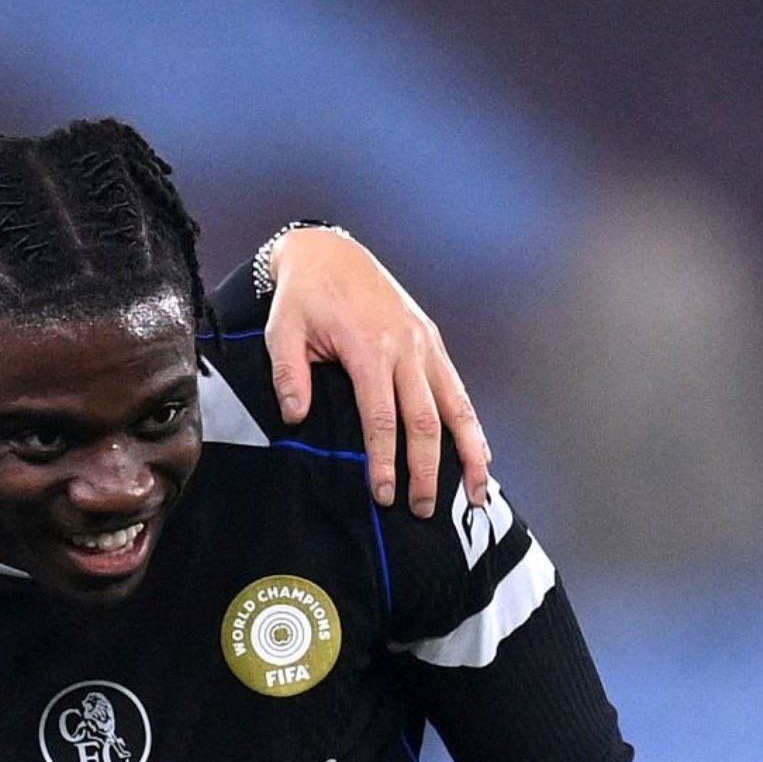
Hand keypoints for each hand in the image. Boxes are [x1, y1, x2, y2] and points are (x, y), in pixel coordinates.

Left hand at [263, 227, 490, 516]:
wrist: (331, 252)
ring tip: (474, 492)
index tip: (384, 494)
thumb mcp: (282, 329)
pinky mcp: (433, 341)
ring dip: (468, 452)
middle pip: (425, 420)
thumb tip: (295, 417)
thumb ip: (288, 373)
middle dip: (427, 469)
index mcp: (370, 349)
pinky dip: (471, 425)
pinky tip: (479, 454)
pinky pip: (458, 389)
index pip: (381, 417)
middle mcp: (407, 348)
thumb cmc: (304, 295)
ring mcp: (426, 344)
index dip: (384, 459)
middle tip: (422, 508)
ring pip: (456, 406)